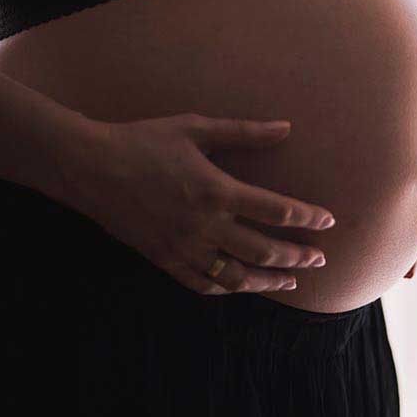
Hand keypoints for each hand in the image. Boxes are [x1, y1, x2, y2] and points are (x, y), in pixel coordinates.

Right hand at [55, 113, 335, 294]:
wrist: (87, 167)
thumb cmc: (143, 140)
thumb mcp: (195, 128)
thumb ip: (244, 132)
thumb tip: (286, 127)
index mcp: (216, 191)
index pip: (277, 211)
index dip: (308, 218)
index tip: (328, 221)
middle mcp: (204, 225)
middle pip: (265, 251)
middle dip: (298, 257)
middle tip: (321, 259)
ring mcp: (183, 247)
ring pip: (237, 276)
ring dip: (269, 280)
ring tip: (292, 280)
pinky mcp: (163, 259)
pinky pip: (202, 284)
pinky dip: (228, 289)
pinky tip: (243, 286)